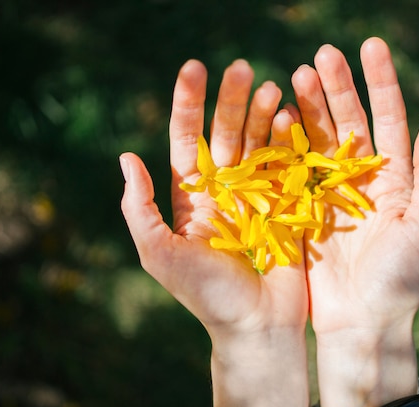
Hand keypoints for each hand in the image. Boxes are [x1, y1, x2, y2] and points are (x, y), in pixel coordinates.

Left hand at [120, 59, 307, 406]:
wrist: (256, 326)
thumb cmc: (206, 295)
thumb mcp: (160, 253)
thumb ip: (140, 208)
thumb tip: (126, 157)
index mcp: (192, 197)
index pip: (187, 140)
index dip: (189, 104)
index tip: (195, 69)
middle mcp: (224, 189)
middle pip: (226, 134)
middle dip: (232, 100)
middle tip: (243, 68)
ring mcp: (259, 195)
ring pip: (259, 143)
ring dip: (264, 113)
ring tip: (272, 87)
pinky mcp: (288, 204)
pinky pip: (288, 165)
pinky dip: (290, 139)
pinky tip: (292, 115)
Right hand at [288, 37, 418, 406]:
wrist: (363, 323)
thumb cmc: (402, 279)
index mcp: (395, 179)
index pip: (389, 119)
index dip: (381, 83)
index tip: (369, 47)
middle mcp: (360, 178)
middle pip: (348, 122)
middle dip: (337, 87)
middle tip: (320, 55)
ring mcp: (328, 192)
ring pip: (317, 139)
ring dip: (308, 107)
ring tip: (296, 75)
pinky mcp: (302, 209)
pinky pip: (292, 170)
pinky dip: (285, 143)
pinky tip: (279, 117)